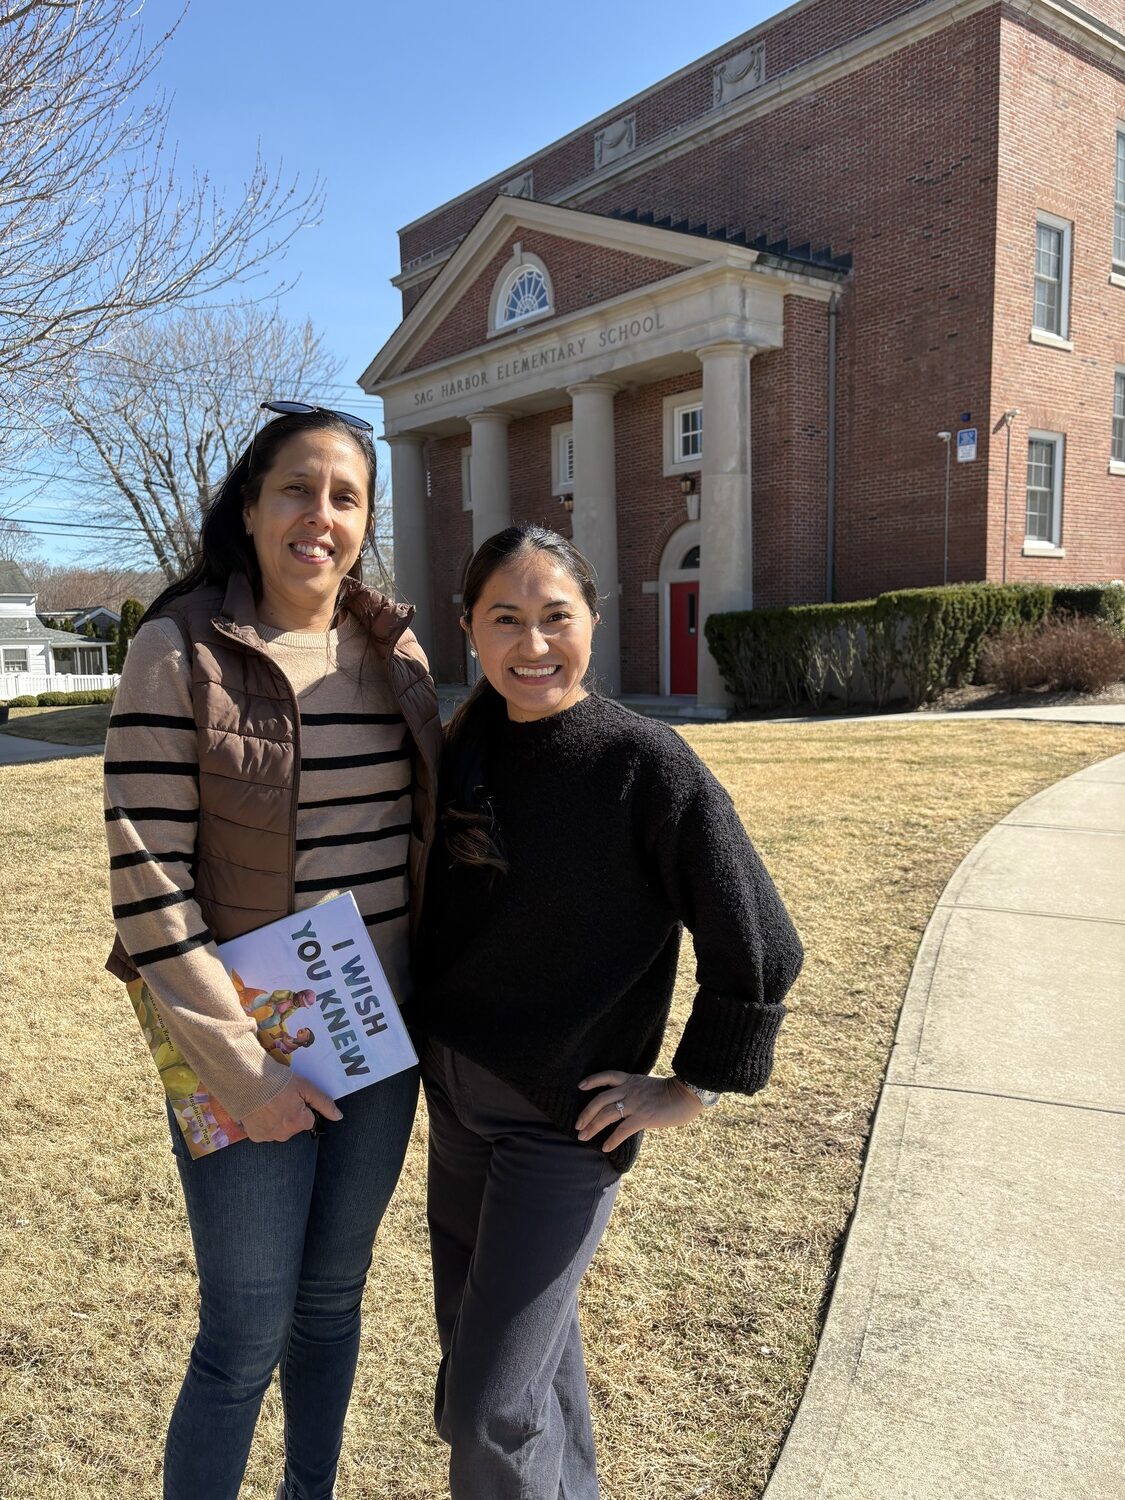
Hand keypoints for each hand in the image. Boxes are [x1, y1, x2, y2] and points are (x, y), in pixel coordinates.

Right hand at [241, 1077, 341, 1142]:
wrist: (247, 1079)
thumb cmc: (278, 1081)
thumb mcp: (305, 1087)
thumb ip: (323, 1103)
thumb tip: (338, 1116)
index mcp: (299, 1122)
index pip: (310, 1119)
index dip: (303, 1106)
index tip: (293, 1096)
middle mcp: (284, 1135)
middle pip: (295, 1126)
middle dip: (291, 1114)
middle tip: (281, 1097)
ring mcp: (268, 1137)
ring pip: (280, 1130)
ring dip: (277, 1119)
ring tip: (269, 1102)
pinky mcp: (255, 1136)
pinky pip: (265, 1132)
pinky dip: (264, 1123)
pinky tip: (260, 1109)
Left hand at [575, 1070, 702, 1152]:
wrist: (688, 1093)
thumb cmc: (673, 1091)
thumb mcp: (650, 1085)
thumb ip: (637, 1091)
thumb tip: (630, 1103)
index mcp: (631, 1080)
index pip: (607, 1076)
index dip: (592, 1081)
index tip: (580, 1086)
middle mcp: (630, 1091)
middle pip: (600, 1100)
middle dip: (586, 1113)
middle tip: (577, 1126)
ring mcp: (635, 1104)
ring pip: (606, 1115)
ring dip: (592, 1126)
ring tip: (583, 1137)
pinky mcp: (643, 1117)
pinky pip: (622, 1130)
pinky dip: (612, 1140)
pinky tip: (605, 1147)